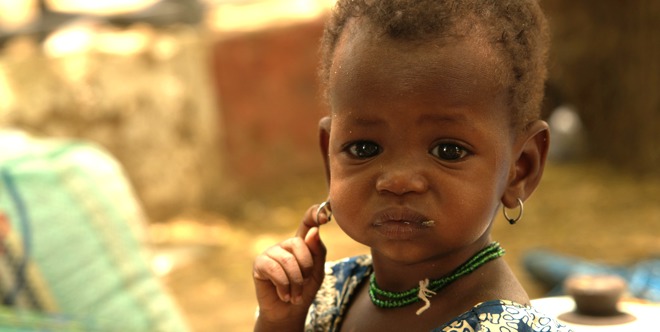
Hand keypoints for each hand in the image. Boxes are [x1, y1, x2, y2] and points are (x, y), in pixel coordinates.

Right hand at [252, 204, 330, 329]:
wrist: (288, 312)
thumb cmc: (304, 290)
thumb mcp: (317, 272)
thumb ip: (318, 252)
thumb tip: (313, 231)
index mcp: (302, 242)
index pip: (307, 221)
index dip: (316, 213)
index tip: (326, 216)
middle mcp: (286, 244)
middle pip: (299, 244)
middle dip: (305, 269)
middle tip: (303, 284)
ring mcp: (272, 252)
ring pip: (288, 260)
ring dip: (295, 282)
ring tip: (294, 294)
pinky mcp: (260, 263)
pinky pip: (274, 269)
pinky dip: (283, 285)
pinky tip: (284, 294)